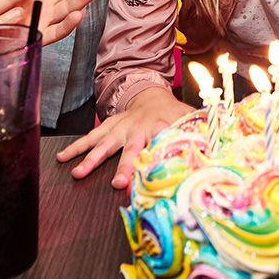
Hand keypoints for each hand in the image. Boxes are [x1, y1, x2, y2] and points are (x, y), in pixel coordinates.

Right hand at [56, 87, 193, 188]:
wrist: (151, 95)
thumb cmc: (172, 113)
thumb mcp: (188, 119)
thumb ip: (200, 129)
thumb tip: (216, 135)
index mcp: (160, 127)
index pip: (160, 145)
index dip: (158, 160)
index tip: (154, 176)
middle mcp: (138, 128)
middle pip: (131, 148)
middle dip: (124, 165)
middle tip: (118, 183)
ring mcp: (120, 127)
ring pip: (104, 143)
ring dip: (91, 158)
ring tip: (78, 173)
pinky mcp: (108, 127)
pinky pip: (90, 137)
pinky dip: (76, 147)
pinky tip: (62, 158)